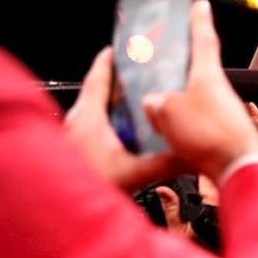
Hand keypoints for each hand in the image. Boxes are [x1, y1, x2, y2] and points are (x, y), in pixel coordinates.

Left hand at [63, 48, 179, 191]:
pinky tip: (126, 134)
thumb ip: (165, 163)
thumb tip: (192, 156)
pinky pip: (95, 126)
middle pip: (98, 91)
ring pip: (96, 110)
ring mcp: (75, 135)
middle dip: (118, 82)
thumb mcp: (134, 173)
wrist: (65, 209)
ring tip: (138, 103)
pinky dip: (110, 122)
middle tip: (139, 75)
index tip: (121, 48)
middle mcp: (78, 121)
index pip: (98, 77)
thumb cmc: (89, 184)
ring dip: (114, 104)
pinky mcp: (76, 149)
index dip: (110, 60)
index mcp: (88, 116)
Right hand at [141, 0, 257, 183]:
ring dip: (178, 103)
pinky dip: (184, 126)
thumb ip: (157, 102)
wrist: (239, 170)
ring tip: (158, 112)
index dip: (200, 20)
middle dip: (179, 71)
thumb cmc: (212, 138)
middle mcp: (220, 92)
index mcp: (209, 76)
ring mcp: (224, 114)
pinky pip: (199, 123)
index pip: (204, 39)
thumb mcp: (169, 112)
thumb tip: (153, 104)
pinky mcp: (224, 134)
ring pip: (196, 101)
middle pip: (198, 73)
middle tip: (162, 69)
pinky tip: (172, 137)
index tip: (201, 5)